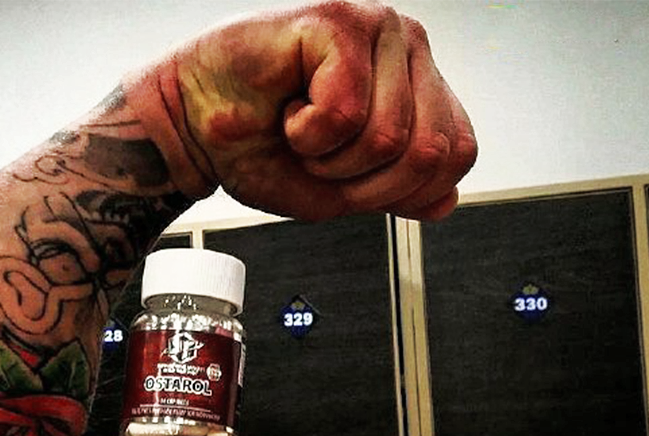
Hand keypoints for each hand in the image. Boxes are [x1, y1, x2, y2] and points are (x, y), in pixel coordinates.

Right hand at [126, 1, 476, 220]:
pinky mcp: (339, 21)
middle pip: (430, 152)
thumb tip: (444, 200)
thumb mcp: (337, 190)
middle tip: (320, 159)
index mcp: (414, 84)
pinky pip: (348, 112)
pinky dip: (309, 133)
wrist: (191, 127)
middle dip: (364, 183)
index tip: (350, 181)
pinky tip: (289, 111)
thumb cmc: (256, 147)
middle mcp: (406, 48)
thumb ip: (396, 192)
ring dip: (330, 158)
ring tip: (300, 131)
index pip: (457, 153)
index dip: (403, 192)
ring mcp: (378, 28)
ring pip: (389, 137)